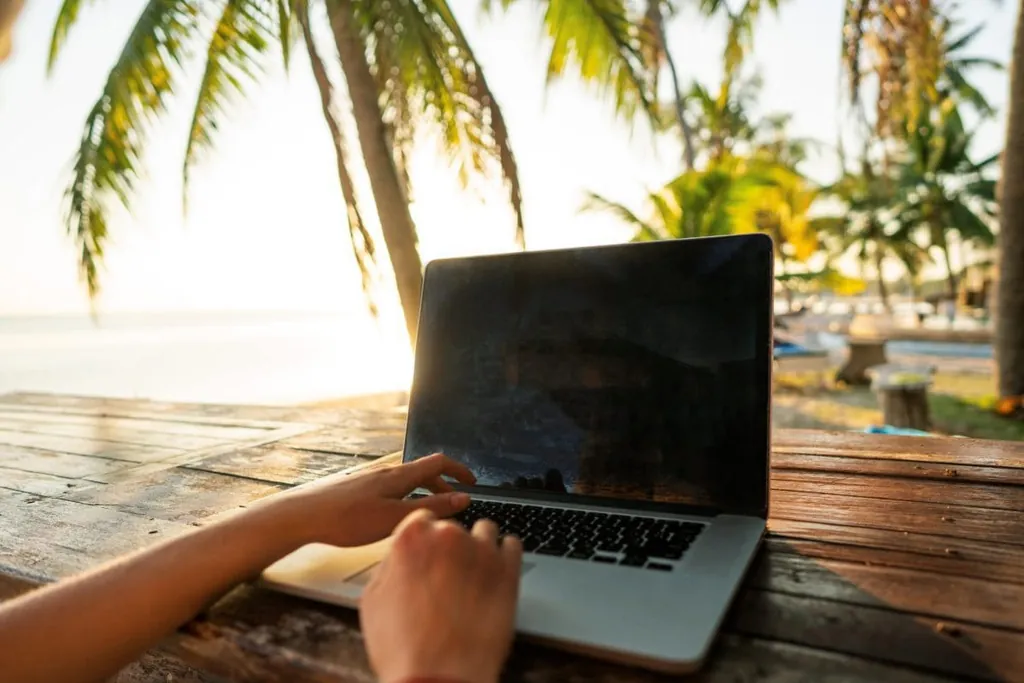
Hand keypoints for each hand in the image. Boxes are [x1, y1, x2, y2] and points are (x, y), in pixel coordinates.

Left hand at [263, 453, 475, 547]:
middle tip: (454, 503)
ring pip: (405, 482)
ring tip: (427, 515)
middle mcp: (386, 473)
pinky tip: (394, 518)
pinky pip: (389, 490)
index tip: (472, 482)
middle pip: (423, 472)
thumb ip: (431, 508)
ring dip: (423, 493)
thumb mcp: (395, 518)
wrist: (300, 515)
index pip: (439, 462)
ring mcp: (370, 480)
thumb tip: (462, 499)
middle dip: (443, 485)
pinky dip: (403, 499)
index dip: (459, 471)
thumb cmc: (345, 519)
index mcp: (399, 476)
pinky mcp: (356, 490)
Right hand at [361, 511, 522, 682]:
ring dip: (480, 547)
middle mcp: (449, 536)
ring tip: (475, 574)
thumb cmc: (403, 647)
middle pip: (454, 528)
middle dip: (452, 547)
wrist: (440, 677)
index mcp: (412, 538)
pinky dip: (505, 555)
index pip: (424, 519)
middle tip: (448, 576)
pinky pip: (513, 545)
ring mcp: (482, 551)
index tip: (430, 553)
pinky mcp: (509, 570)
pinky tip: (497, 572)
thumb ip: (390, 566)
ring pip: (486, 531)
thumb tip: (400, 557)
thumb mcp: (373, 601)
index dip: (426, 539)